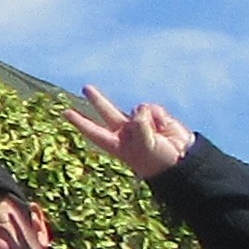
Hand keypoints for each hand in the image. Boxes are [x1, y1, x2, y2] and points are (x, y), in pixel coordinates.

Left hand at [65, 87, 194, 181]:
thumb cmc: (159, 160)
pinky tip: (165, 126)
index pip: (94, 130)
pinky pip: (151, 108)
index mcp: (117, 144)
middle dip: (97, 100)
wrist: (183, 159)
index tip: (66, 113)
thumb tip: (140, 110)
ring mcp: (139, 124)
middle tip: (86, 88)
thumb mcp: (144, 146)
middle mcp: (125, 133)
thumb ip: (139, 125)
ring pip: (136, 109)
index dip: (80, 122)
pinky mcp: (154, 118)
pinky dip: (159, 115)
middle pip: (107, 111)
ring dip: (146, 117)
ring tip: (156, 132)